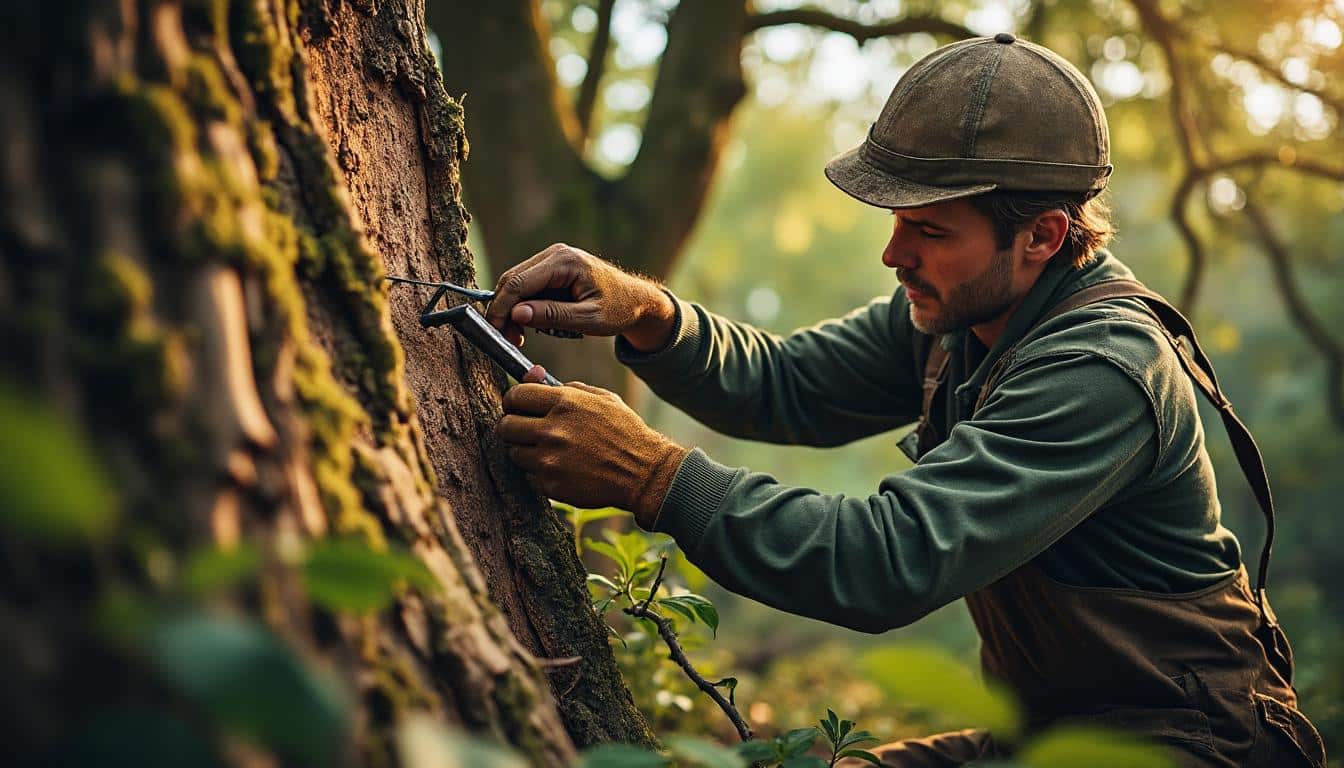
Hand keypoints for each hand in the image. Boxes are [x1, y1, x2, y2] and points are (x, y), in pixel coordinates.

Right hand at [485, 243, 675, 351]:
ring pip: (517, 284)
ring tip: (519, 338)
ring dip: (513, 310)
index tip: (495, 332)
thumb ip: (552, 315)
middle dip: (504, 311)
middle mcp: (555, 254)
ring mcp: (553, 259)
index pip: (519, 282)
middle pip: (513, 280)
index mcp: (565, 262)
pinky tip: (530, 325)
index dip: (502, 307)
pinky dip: (524, 306)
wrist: (637, 301)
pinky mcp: (552, 269)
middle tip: (507, 340)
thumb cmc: (619, 310)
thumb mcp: (588, 319)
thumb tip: (516, 313)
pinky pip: (528, 286)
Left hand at [497, 382, 689, 527]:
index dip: (513, 401)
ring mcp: (550, 460)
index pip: (515, 396)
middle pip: (505, 426)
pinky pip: (529, 477)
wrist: (644, 473)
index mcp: (565, 402)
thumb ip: (566, 386)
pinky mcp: (551, 485)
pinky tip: (560, 469)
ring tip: (548, 451)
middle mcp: (553, 430)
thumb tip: (534, 372)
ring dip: (525, 452)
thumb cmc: (624, 432)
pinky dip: (539, 474)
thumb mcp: (602, 398)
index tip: (517, 407)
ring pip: (514, 453)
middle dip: (512, 427)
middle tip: (524, 430)